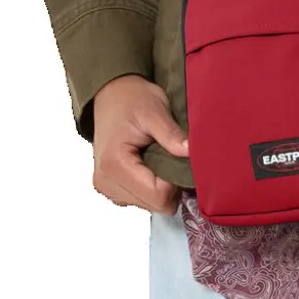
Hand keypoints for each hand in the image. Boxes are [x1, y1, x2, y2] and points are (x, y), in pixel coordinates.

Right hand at [91, 73, 191, 214]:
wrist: (111, 93)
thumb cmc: (132, 98)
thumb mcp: (155, 110)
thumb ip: (172, 134)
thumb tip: (192, 153)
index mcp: (115, 164)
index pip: (157, 196)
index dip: (176, 182)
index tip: (180, 158)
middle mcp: (105, 182)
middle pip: (154, 204)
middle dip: (169, 184)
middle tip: (172, 155)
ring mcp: (106, 187)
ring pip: (148, 205)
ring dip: (160, 185)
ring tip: (159, 156)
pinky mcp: (110, 187)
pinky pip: (139, 199)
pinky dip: (150, 185)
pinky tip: (150, 163)